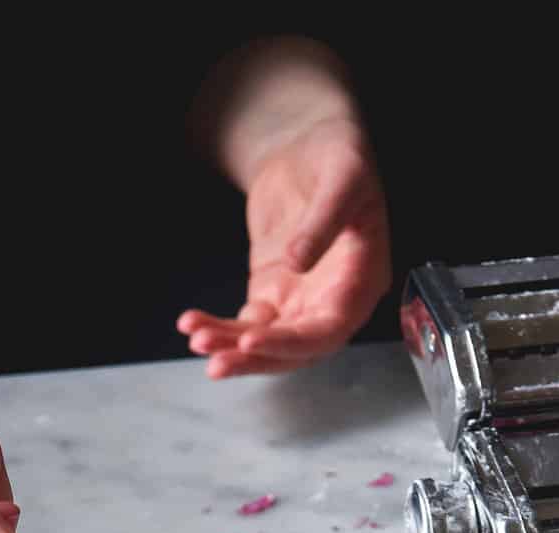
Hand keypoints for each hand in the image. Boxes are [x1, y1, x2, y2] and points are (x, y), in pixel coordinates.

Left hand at [178, 117, 390, 378]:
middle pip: (296, 348)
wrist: (308, 145)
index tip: (252, 339)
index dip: (292, 341)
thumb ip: (323, 221)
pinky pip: (249, 323)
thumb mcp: (340, 177)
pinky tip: (195, 325)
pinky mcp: (274, 293)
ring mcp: (302, 301)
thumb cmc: (338, 156)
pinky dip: (223, 329)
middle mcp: (334, 301)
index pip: (328, 329)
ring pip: (270, 341)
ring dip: (232, 347)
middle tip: (217, 361)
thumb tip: (297, 261)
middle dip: (255, 357)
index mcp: (362, 280)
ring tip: (197, 339)